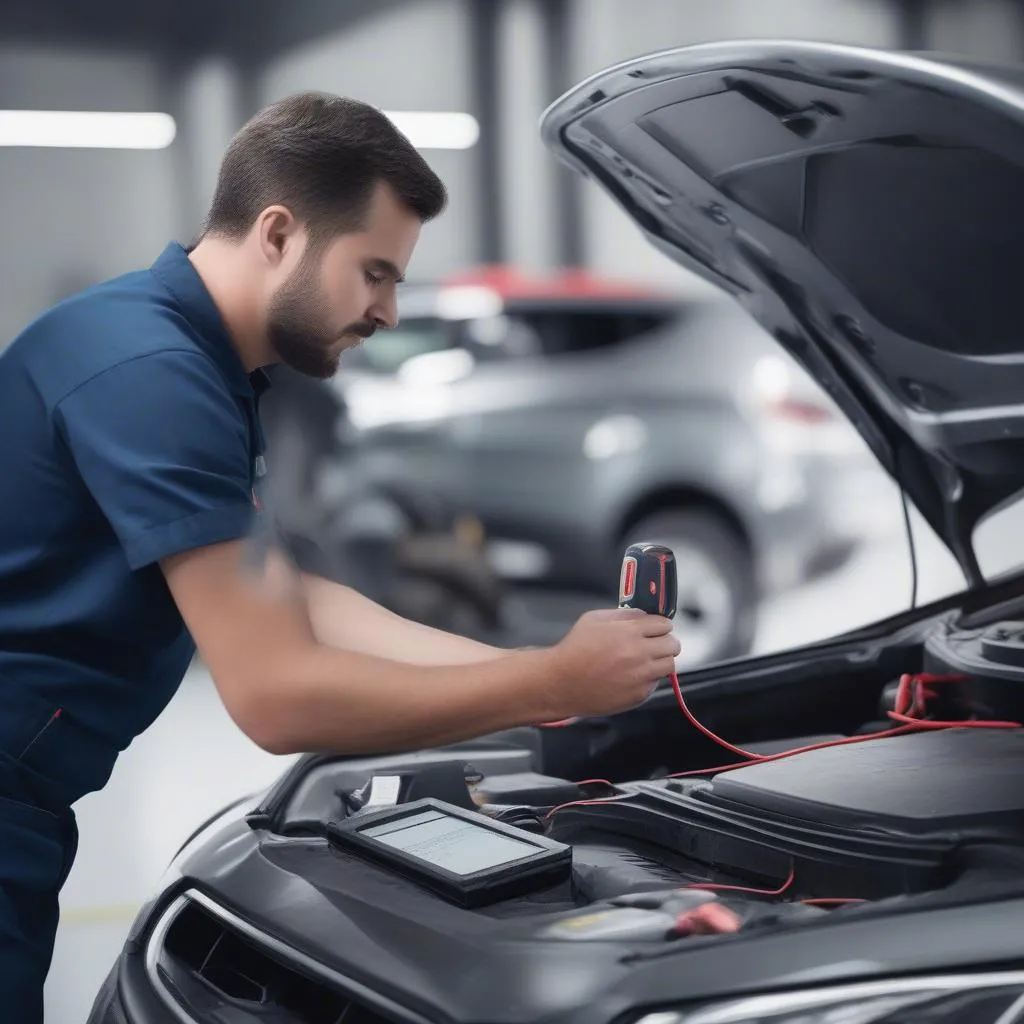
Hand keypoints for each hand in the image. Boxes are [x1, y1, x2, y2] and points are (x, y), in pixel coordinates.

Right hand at [545, 608, 679, 718]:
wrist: (562, 682)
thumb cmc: (574, 651)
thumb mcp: (594, 619)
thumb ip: (623, 614)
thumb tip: (642, 615)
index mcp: (629, 632)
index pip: (665, 624)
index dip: (660, 625)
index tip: (656, 628)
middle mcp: (639, 654)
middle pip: (673, 644)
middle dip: (665, 641)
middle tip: (654, 644)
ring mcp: (640, 676)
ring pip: (669, 665)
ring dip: (661, 660)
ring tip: (645, 660)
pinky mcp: (639, 694)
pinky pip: (655, 683)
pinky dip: (648, 678)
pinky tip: (631, 675)